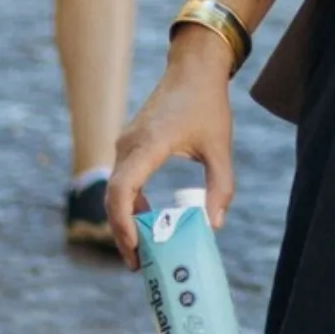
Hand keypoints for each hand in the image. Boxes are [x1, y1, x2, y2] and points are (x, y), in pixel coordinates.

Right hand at [107, 35, 236, 268]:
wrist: (193, 69)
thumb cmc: (207, 105)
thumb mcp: (220, 147)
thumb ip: (220, 187)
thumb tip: (214, 225)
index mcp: (148, 145)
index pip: (122, 190)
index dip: (123, 224)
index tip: (135, 250)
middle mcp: (129, 145)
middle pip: (114, 197)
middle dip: (122, 233)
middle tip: (139, 264)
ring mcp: (126, 144)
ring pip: (116, 190)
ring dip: (125, 220)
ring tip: (142, 250)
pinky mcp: (130, 145)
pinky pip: (122, 180)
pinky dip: (130, 203)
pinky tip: (146, 221)